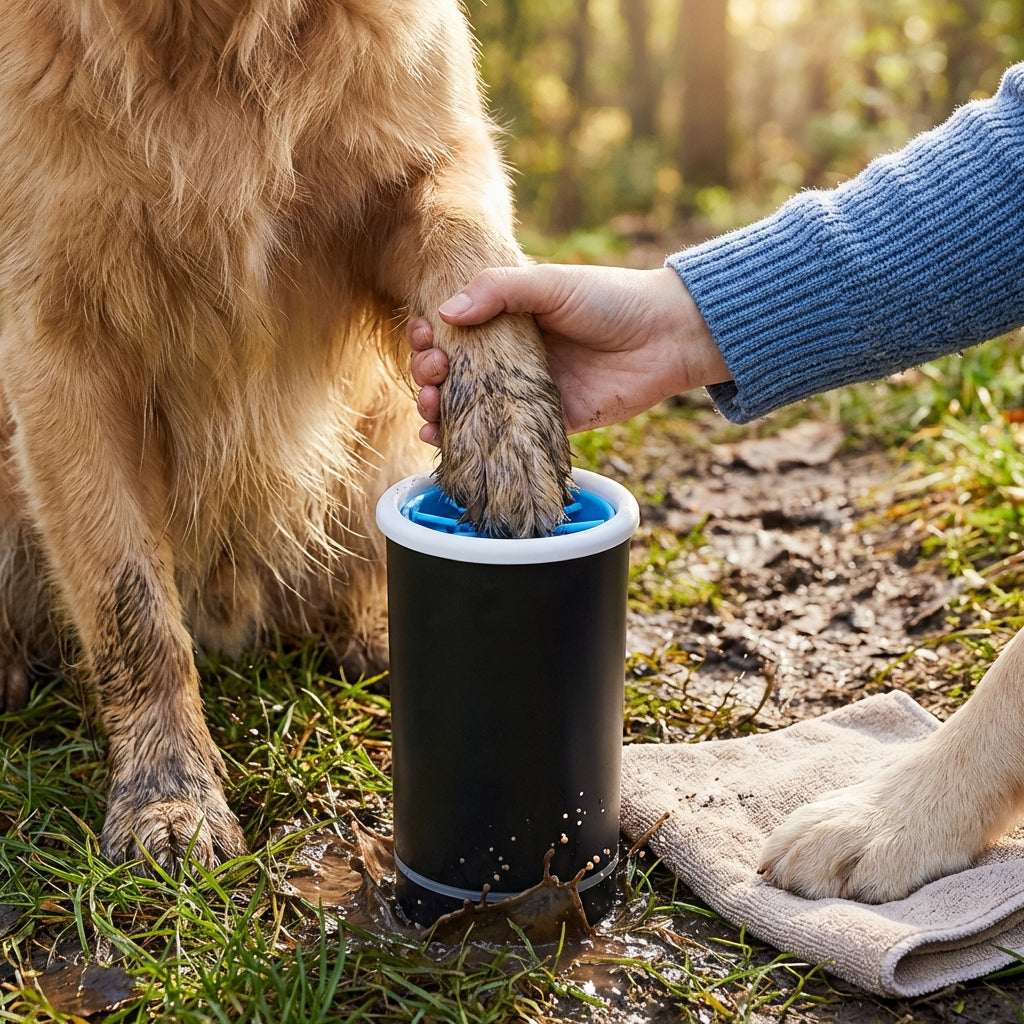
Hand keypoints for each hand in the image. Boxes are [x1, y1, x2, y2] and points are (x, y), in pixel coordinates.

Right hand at [407, 264, 727, 444]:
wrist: (667, 336)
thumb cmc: (611, 299)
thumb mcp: (550, 283)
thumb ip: (498, 290)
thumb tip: (445, 313)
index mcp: (508, 321)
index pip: (454, 331)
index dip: (430, 337)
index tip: (423, 338)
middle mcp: (512, 358)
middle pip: (455, 373)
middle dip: (430, 376)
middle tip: (433, 375)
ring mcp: (528, 393)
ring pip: (472, 409)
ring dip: (440, 412)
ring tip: (429, 412)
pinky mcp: (549, 424)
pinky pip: (504, 439)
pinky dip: (470, 443)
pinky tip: (444, 441)